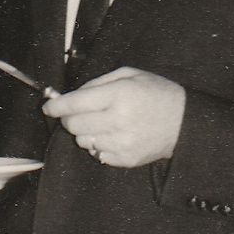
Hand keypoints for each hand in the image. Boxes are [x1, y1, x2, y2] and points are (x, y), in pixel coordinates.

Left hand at [43, 66, 185, 167]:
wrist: (185, 122)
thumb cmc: (156, 93)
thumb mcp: (129, 75)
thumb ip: (98, 83)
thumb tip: (70, 96)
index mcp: (119, 95)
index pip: (75, 104)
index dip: (56, 106)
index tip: (49, 106)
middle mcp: (118, 120)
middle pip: (74, 125)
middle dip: (69, 119)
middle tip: (75, 113)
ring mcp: (122, 143)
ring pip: (83, 141)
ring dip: (84, 132)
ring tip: (99, 124)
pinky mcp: (126, 158)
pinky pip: (97, 154)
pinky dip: (98, 145)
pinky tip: (110, 135)